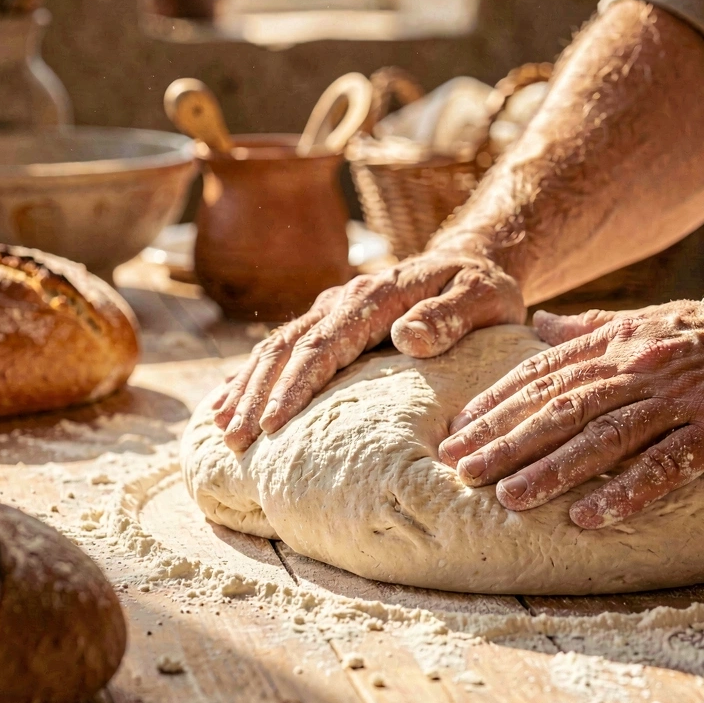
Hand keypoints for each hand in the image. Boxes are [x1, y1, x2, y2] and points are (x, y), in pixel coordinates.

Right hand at [213, 250, 524, 451]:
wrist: (471, 261)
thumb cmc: (482, 289)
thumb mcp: (482, 298)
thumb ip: (449, 316)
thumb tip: (405, 337)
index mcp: (376, 297)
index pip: (324, 346)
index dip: (295, 386)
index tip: (272, 425)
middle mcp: (344, 300)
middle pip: (288, 348)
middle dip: (257, 395)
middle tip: (233, 442)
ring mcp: (333, 309)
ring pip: (277, 347)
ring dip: (247, 387)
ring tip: (220, 429)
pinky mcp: (330, 320)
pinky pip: (283, 346)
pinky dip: (254, 374)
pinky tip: (230, 400)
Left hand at [438, 289, 703, 528]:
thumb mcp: (655, 320)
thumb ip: (593, 328)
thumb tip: (538, 327)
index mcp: (622, 341)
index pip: (544, 374)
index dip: (497, 404)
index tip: (457, 432)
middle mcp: (642, 365)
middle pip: (560, 405)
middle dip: (504, 439)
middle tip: (458, 470)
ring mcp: (682, 397)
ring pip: (603, 436)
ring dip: (551, 469)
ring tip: (506, 499)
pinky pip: (667, 465)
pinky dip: (626, 491)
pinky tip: (589, 518)